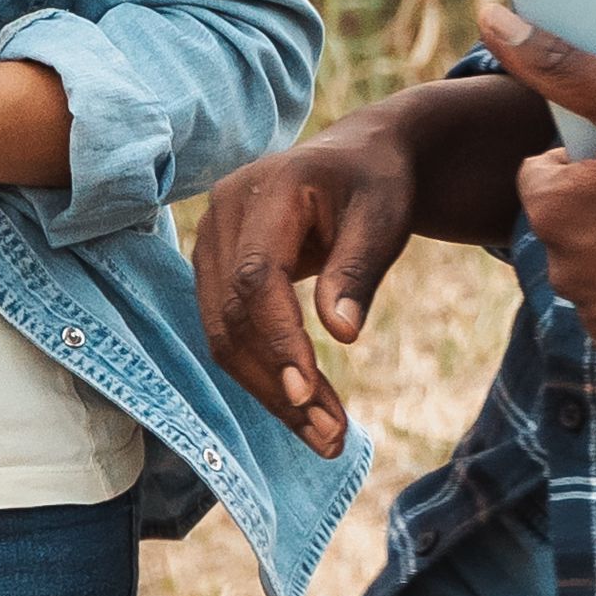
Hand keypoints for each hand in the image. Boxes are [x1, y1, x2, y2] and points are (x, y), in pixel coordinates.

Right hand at [193, 117, 426, 452]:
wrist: (355, 159)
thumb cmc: (375, 184)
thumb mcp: (384, 217)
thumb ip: (358, 270)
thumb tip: (341, 335)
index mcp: (268, 189)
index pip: (256, 277)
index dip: (278, 338)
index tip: (308, 394)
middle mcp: (223, 212)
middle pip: (232, 315)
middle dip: (277, 382)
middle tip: (330, 437)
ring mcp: (210, 240)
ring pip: (222, 333)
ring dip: (267, 390)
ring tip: (323, 435)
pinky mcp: (214, 268)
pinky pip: (227, 330)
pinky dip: (262, 373)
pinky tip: (302, 408)